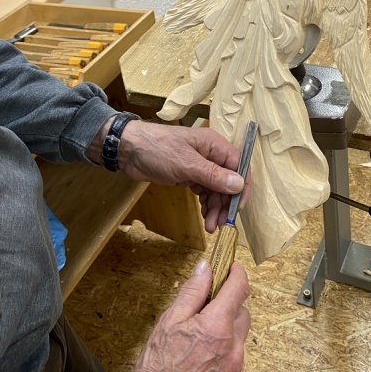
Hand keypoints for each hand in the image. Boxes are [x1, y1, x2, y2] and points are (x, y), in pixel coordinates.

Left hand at [119, 120, 250, 231]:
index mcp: (214, 145)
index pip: (239, 165)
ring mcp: (199, 165)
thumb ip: (213, 175)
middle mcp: (210, 154)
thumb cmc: (157, 149)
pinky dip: (206, 204)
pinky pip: (204, 191)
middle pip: (228, 181)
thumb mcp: (186, 164)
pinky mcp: (188, 175)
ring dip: (216, 207)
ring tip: (211, 226)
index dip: (241, 187)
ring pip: (216, 189)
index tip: (237, 209)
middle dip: (226, 203)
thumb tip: (238, 184)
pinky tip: (205, 216)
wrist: (129, 150)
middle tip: (221, 224)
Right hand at [133, 259, 249, 371]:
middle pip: (242, 313)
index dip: (236, 273)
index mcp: (216, 328)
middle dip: (228, 306)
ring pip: (239, 337)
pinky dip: (225, 352)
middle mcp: (232, 349)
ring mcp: (236, 370)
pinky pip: (236, 359)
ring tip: (200, 339)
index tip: (231, 268)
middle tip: (205, 309)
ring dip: (226, 331)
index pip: (239, 288)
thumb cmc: (158, 370)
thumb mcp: (170, 321)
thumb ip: (192, 292)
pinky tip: (203, 358)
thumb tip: (205, 268)